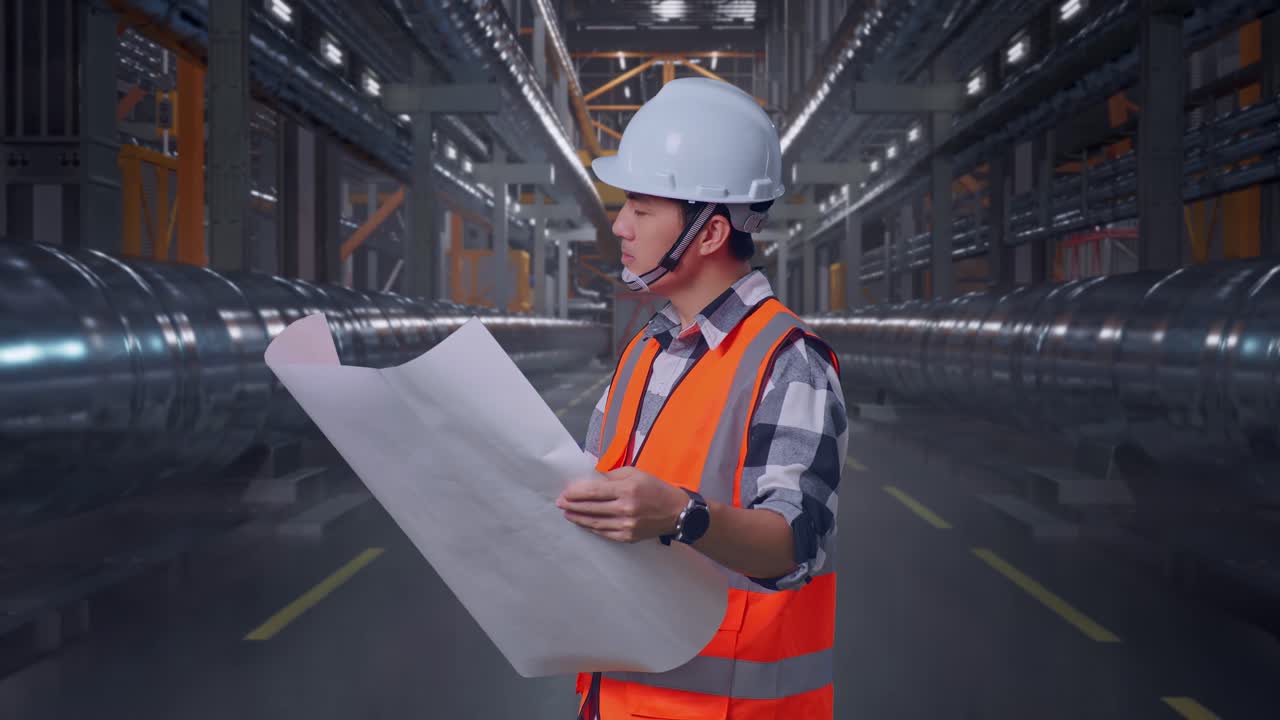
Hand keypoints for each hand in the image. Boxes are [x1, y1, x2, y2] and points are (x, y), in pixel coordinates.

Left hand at [556, 466, 689, 542]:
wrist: (676, 512)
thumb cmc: (655, 488)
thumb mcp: (636, 473)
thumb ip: (612, 475)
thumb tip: (592, 480)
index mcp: (627, 489)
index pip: (594, 491)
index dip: (576, 493)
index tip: (564, 492)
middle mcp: (625, 508)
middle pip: (591, 508)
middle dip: (572, 505)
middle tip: (559, 503)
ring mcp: (626, 525)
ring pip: (595, 522)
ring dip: (578, 518)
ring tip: (567, 514)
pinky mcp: (627, 537)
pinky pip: (604, 532)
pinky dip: (591, 528)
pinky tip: (584, 523)